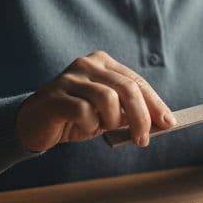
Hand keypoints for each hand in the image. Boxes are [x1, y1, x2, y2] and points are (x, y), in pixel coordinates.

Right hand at [17, 51, 174, 150]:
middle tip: (143, 139)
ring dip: (112, 120)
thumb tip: (162, 122)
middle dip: (142, 116)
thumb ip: (130, 113)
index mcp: (102, 62)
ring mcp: (69, 78)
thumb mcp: (107, 114)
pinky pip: (84, 111)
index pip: (136, 81)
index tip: (168, 124)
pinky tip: (83, 128)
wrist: (34, 125)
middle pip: (127, 88)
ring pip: (107, 98)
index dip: (155, 104)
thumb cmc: (74, 118)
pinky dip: (89, 124)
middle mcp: (86, 64)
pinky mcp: (55, 96)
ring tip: (104, 129)